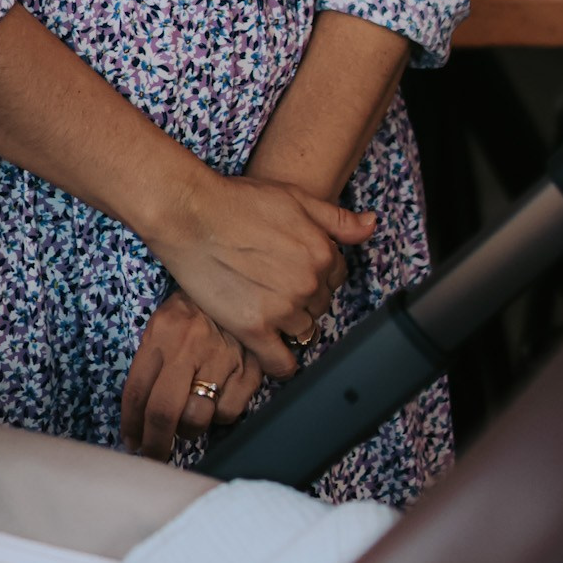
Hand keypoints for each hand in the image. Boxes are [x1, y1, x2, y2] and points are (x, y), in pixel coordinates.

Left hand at [121, 292, 263, 460]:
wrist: (240, 283)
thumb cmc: (193, 312)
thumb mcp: (163, 324)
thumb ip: (151, 362)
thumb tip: (139, 415)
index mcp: (162, 332)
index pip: (138, 390)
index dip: (132, 424)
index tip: (132, 442)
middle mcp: (189, 345)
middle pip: (164, 411)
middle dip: (156, 444)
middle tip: (154, 454)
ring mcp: (222, 357)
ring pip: (197, 418)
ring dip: (188, 430)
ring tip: (188, 421)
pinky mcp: (250, 368)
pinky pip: (228, 413)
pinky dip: (219, 416)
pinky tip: (217, 401)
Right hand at [143, 169, 371, 380]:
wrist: (191, 214)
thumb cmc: (238, 201)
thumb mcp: (295, 197)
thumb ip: (336, 219)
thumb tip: (371, 226)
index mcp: (322, 252)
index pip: (336, 277)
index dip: (316, 273)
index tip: (293, 269)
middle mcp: (309, 283)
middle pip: (320, 305)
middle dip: (304, 298)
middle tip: (275, 284)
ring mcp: (283, 309)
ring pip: (304, 332)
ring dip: (290, 325)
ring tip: (266, 308)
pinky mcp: (255, 329)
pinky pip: (281, 364)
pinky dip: (280, 364)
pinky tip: (270, 351)